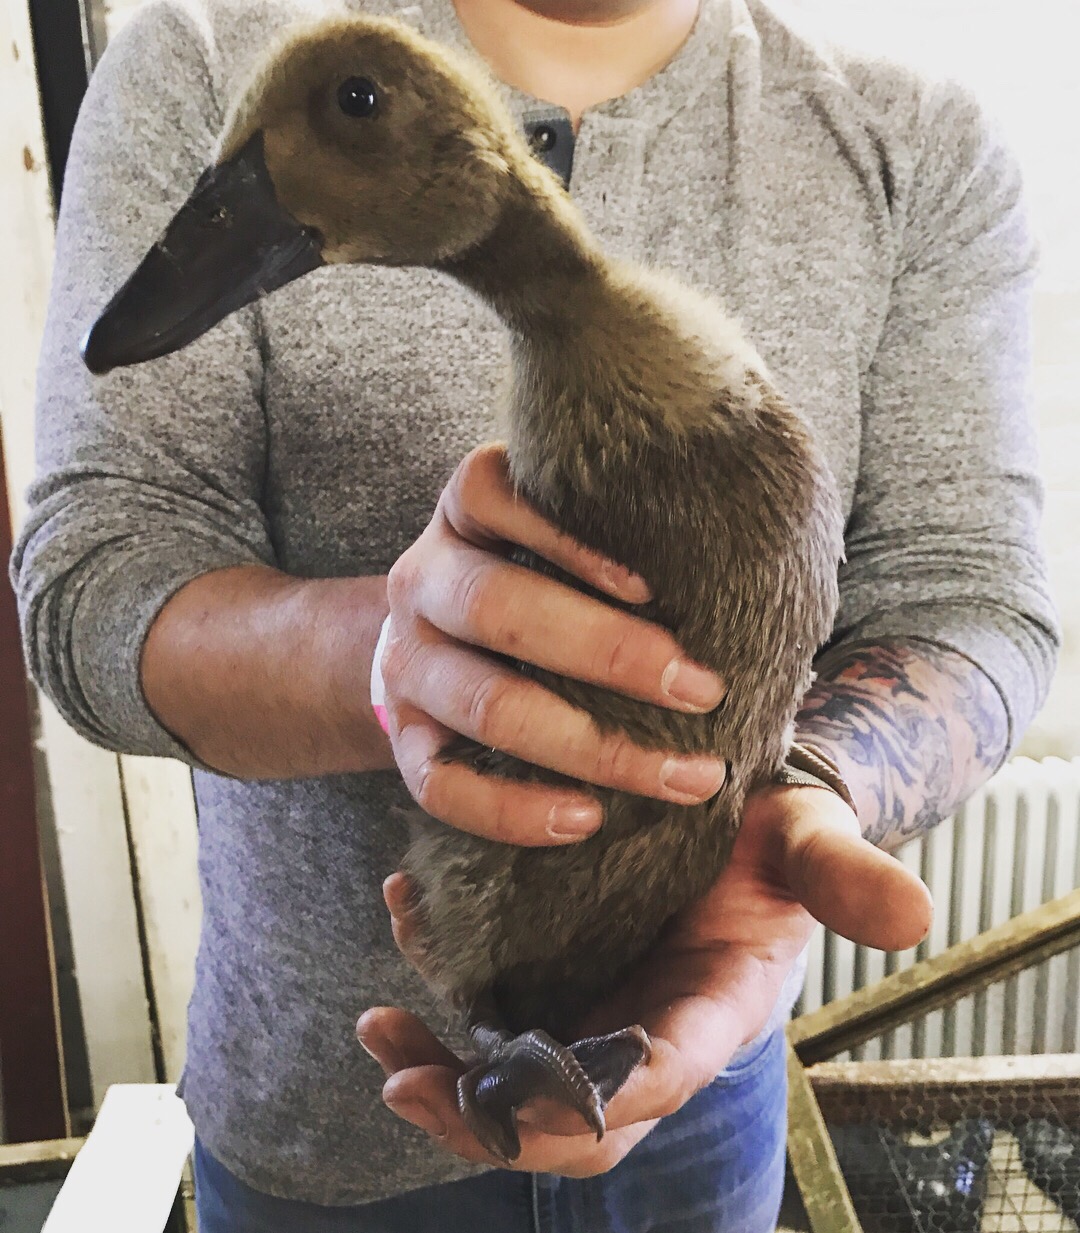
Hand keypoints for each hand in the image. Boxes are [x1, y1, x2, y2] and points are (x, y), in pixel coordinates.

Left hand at [358, 785, 931, 1175]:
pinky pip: (488, 1006)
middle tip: (412, 1086)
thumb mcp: (811, 840)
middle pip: (570, 1114)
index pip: (662, 1073)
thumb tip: (914, 915)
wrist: (728, 809)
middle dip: (493, 1120)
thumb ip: (847, 876)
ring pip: (514, 1079)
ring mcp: (592, 1009)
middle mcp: (644, 1029)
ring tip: (382, 1038)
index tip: (544, 1084)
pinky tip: (405, 921)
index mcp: (712, 1011)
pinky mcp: (553, 975)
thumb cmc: (775, 833)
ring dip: (444, 1073)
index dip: (607, 1091)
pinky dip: (439, 986)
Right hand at [381, 443, 726, 845]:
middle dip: (607, 653)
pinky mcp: (400, 736)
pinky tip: (586, 819)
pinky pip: (441, 786)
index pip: (496, 495)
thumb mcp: (552, 531)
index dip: (568, 539)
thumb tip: (750, 555)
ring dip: (590, 748)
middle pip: (498, 608)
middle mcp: (423, 579)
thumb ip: (615, 528)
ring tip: (684, 777)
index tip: (653, 587)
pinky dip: (513, 811)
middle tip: (704, 692)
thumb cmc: (534, 579)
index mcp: (465, 510)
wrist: (432, 637)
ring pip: (484, 705)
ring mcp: (405, 662)